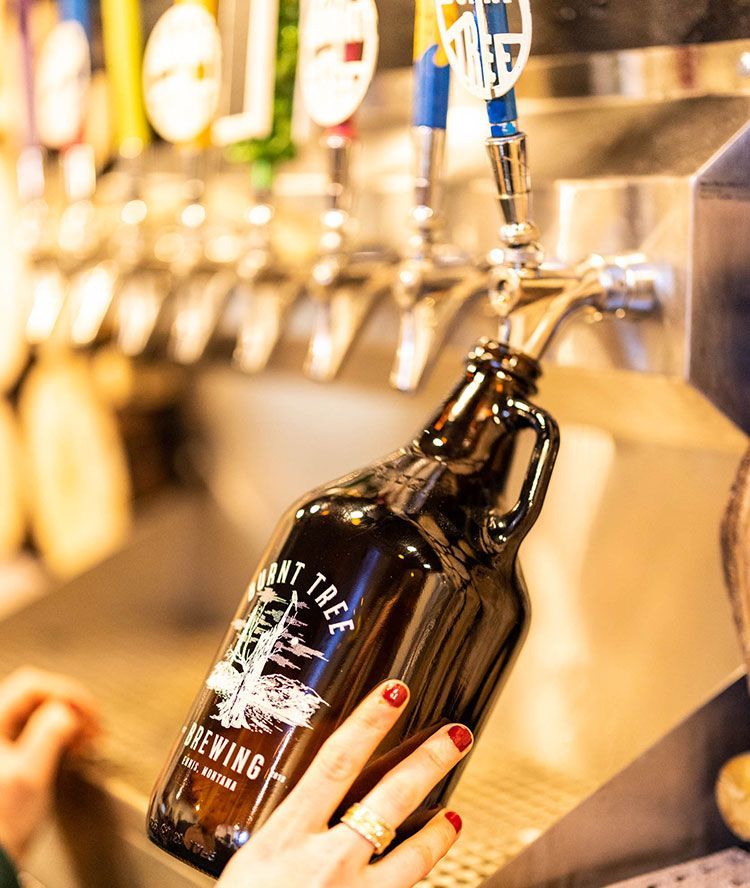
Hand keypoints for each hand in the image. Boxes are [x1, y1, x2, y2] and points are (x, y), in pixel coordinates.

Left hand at [0, 667, 99, 859]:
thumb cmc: (3, 821)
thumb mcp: (30, 774)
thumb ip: (49, 734)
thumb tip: (68, 711)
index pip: (31, 685)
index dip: (65, 692)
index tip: (90, 709)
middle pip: (36, 696)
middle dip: (69, 705)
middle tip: (92, 724)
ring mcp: (0, 743)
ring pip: (38, 712)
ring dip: (67, 719)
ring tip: (87, 736)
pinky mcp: (10, 757)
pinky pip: (38, 730)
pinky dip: (60, 732)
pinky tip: (73, 746)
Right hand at [217, 681, 470, 887]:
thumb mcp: (252, 864)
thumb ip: (289, 830)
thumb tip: (320, 794)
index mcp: (285, 837)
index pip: (336, 763)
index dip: (369, 721)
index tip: (396, 690)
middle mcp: (323, 864)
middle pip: (389, 798)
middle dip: (429, 760)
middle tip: (458, 734)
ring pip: (413, 857)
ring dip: (439, 832)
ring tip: (451, 812)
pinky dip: (420, 876)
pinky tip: (428, 865)